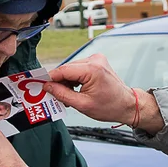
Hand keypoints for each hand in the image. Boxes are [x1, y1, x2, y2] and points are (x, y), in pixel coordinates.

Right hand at [45, 55, 163, 135]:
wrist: (127, 105)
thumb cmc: (110, 107)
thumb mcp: (82, 105)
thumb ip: (62, 94)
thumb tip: (46, 87)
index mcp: (92, 69)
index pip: (63, 70)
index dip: (50, 78)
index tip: (40, 86)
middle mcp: (95, 60)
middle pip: (66, 68)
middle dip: (58, 81)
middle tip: (52, 95)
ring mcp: (97, 59)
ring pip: (71, 68)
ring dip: (66, 81)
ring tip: (66, 96)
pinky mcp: (97, 62)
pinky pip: (78, 68)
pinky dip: (73, 79)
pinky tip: (74, 90)